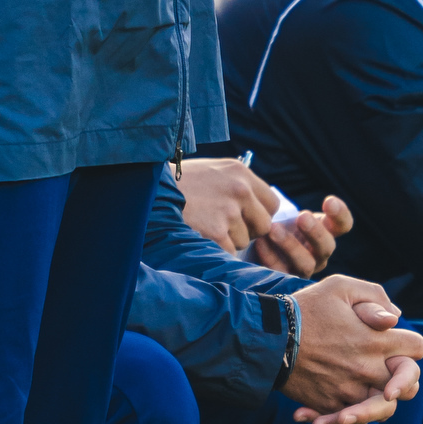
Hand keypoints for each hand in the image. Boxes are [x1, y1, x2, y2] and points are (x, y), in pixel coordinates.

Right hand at [177, 159, 327, 264]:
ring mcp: (228, 212)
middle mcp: (240, 190)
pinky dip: (214, 250)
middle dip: (248, 231)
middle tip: (227, 228)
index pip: (272, 202)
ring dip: (228, 240)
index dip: (260, 214)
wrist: (150, 191)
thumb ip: (237, 184)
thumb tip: (258, 207)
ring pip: (243, 241)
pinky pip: (227, 252)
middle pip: (264, 225)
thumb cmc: (180, 182)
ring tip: (204, 226)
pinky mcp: (216, 232)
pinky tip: (199, 235)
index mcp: (241, 172)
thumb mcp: (213, 171)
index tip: (248, 219)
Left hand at [253, 192, 349, 277]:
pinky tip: (260, 242)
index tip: (329, 201)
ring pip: (306, 263)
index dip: (340, 215)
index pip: (343, 225)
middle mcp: (319, 252)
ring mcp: (304, 269)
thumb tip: (279, 199)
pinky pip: (281, 271)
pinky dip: (271, 256)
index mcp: (324, 231)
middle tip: (302, 216)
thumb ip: (289, 207)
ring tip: (273, 229)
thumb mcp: (283, 212)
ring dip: (290, 245)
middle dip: (315, 231)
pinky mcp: (285, 280)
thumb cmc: (273, 222)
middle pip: (327, 246)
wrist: (251, 244)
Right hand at [287, 276, 422, 423]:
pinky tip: (335, 406)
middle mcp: (367, 369)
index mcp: (375, 340)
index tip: (394, 342)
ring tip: (363, 392)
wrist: (267, 340)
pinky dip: (346, 416)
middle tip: (387, 372)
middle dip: (403, 379)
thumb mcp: (340, 287)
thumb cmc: (305, 309)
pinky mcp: (329, 406)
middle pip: (409, 388)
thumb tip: (395, 318)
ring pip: (383, 410)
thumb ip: (374, 296)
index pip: (417, 348)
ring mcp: (349, 391)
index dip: (410, 344)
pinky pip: (350, 421)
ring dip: (378, 402)